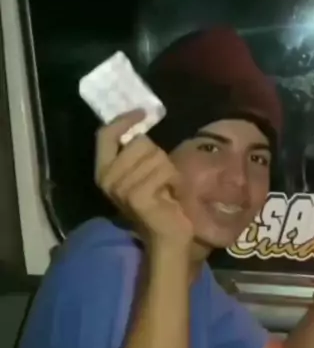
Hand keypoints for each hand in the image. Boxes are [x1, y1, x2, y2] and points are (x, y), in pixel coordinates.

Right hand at [94, 110, 192, 248]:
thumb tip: (140, 120)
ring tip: (166, 186)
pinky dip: (174, 179)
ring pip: (155, 155)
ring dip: (168, 169)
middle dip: (157, 154)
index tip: (142, 112)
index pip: (105, 135)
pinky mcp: (138, 196)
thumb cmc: (158, 200)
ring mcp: (121, 188)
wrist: (168, 235)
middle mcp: (108, 179)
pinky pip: (163, 170)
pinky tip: (171, 193)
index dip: (123, 120)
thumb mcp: (142, 171)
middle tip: (161, 176)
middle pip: (139, 142)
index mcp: (104, 170)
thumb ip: (136, 151)